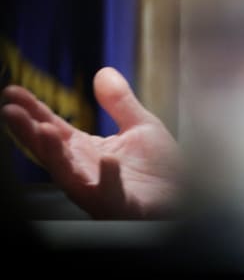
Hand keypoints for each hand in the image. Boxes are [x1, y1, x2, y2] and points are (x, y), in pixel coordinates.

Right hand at [2, 67, 181, 218]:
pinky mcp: (124, 207)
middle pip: (52, 152)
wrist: (189, 196)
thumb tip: (103, 72)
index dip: (33, 111)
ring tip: (44, 129)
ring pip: (71, 176)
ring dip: (55, 154)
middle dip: (29, 133)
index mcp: (88, 152)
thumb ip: (121, 103)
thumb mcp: (142, 127)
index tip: (12, 92)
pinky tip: (108, 161)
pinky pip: (112, 196)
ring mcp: (102, 192)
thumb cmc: (163, 169)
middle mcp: (86, 173)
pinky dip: (108, 180)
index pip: (54, 129)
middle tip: (10, 111)